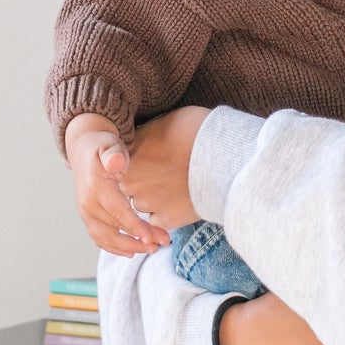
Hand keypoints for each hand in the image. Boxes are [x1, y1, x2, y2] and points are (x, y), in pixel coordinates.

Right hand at [64, 113, 162, 256]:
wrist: (83, 149)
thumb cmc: (102, 147)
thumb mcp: (109, 144)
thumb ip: (113, 154)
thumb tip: (115, 162)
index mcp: (96, 188)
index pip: (117, 212)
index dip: (135, 227)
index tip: (152, 239)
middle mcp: (87, 204)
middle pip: (113, 230)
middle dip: (137, 242)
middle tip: (159, 246)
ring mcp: (85, 213)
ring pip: (105, 239)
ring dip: (128, 248)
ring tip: (151, 250)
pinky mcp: (87, 218)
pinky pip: (99, 239)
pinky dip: (115, 248)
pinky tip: (131, 252)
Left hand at [123, 106, 210, 231]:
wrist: (223, 156)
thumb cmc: (197, 131)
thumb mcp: (165, 121)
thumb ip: (147, 136)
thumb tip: (146, 140)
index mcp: (126, 156)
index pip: (121, 163)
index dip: (140, 159)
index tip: (156, 155)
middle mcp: (130, 182)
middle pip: (130, 185)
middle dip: (144, 180)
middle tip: (167, 170)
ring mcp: (147, 203)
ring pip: (143, 204)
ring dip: (155, 198)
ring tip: (178, 186)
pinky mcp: (167, 219)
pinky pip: (158, 222)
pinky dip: (168, 214)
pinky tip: (182, 201)